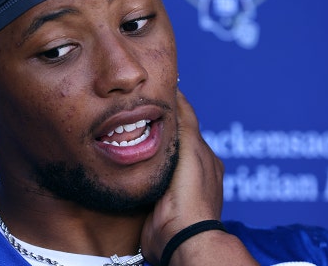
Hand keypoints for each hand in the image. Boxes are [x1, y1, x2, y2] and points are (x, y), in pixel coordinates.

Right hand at [140, 90, 257, 264]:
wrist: (180, 236)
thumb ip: (184, 121)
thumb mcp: (192, 147)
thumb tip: (177, 94)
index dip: (172, 108)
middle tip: (133, 110)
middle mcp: (191, 172)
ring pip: (155, 157)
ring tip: (122, 132)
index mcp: (205, 158)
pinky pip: (144, 175)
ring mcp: (173, 187)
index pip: (187, 125)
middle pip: (169, 140)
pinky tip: (123, 159)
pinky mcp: (155, 200)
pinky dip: (136, 165)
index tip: (155, 91)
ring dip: (142, 147)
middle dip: (154, 128)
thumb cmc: (191, 192)